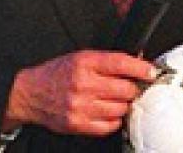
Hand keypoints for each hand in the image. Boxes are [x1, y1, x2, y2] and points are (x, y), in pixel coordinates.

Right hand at [3, 50, 156, 136]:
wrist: (30, 93)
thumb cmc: (58, 73)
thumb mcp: (82, 57)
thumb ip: (108, 61)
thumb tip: (138, 61)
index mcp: (85, 63)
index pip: (121, 63)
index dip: (141, 68)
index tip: (151, 72)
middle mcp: (83, 84)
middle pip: (125, 89)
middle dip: (132, 88)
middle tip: (131, 87)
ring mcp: (80, 106)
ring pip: (120, 108)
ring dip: (124, 104)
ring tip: (117, 99)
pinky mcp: (77, 124)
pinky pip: (109, 126)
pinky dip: (114, 120)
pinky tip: (109, 112)